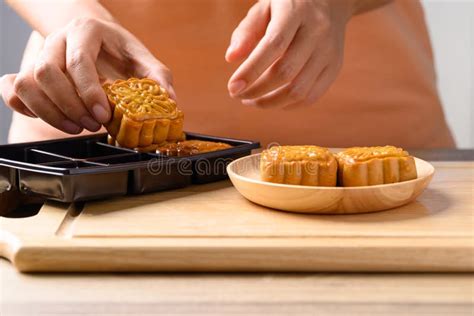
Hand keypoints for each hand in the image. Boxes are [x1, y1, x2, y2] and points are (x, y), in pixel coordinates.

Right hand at [0, 18, 174, 133]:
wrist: (98, 40)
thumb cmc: (120, 51)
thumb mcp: (144, 59)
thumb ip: (158, 78)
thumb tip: (171, 102)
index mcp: (86, 31)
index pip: (78, 62)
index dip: (88, 93)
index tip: (103, 117)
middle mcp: (57, 40)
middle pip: (46, 73)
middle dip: (70, 106)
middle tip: (93, 125)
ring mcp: (39, 54)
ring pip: (27, 83)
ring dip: (50, 112)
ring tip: (77, 127)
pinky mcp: (29, 71)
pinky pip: (13, 89)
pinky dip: (26, 107)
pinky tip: (53, 118)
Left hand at [226, 0, 352, 107]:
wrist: (330, 2)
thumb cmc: (287, 7)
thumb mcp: (264, 8)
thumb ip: (246, 31)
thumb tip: (231, 58)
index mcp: (296, 11)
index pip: (273, 45)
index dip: (251, 70)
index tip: (232, 88)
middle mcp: (317, 31)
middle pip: (286, 71)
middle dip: (257, 90)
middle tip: (238, 94)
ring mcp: (329, 51)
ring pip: (299, 90)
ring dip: (271, 102)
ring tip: (251, 101)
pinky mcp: (335, 67)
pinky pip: (312, 96)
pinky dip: (289, 105)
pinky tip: (273, 101)